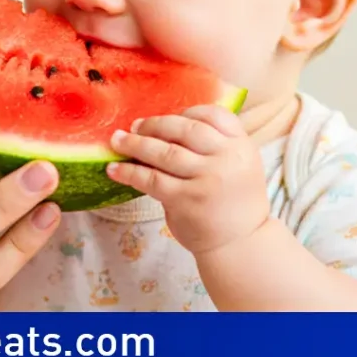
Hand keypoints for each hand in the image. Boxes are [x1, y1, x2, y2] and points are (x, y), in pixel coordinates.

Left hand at [107, 105, 268, 256]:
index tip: (168, 115)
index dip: (188, 111)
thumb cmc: (231, 201)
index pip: (214, 115)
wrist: (241, 246)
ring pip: (164, 152)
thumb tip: (164, 124)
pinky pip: (152, 180)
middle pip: (184, 129)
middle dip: (155, 125)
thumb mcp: (237, 165)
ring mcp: (206, 179)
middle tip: (135, 126)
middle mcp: (227, 159)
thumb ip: (212, 144)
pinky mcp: (186, 200)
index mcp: (241, 146)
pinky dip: (130, 172)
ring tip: (117, 141)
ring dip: (135, 144)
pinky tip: (114, 170)